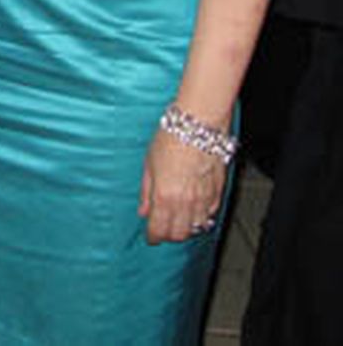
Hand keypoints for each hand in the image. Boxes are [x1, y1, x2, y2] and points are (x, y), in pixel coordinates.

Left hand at [138, 125, 225, 243]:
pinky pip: (210, 214)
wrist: (198, 125)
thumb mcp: (148, 164)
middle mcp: (185, 202)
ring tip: (178, 220)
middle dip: (169, 235)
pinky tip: (194, 210)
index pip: (159, 230)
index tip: (150, 237)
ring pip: (197, 227)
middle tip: (163, 229)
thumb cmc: (170, 139)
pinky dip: (202, 217)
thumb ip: (146, 192)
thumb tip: (143, 211)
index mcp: (164, 196)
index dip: (153, 237)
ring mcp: (204, 199)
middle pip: (179, 234)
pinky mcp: (218, 192)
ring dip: (187, 227)